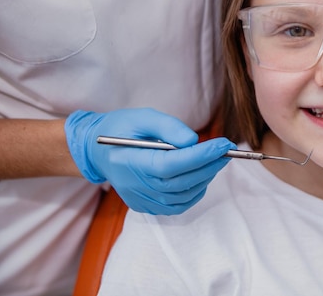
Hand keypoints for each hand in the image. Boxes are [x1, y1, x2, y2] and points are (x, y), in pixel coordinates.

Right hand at [65, 108, 234, 214]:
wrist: (97, 151)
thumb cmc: (121, 129)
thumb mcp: (142, 117)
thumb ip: (168, 126)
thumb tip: (193, 141)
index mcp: (131, 161)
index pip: (172, 164)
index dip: (200, 156)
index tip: (223, 144)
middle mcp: (135, 185)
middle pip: (181, 182)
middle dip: (209, 166)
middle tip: (226, 150)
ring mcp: (140, 199)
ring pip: (182, 196)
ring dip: (204, 178)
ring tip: (214, 160)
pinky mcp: (145, 206)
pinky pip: (176, 206)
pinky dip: (193, 193)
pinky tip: (200, 176)